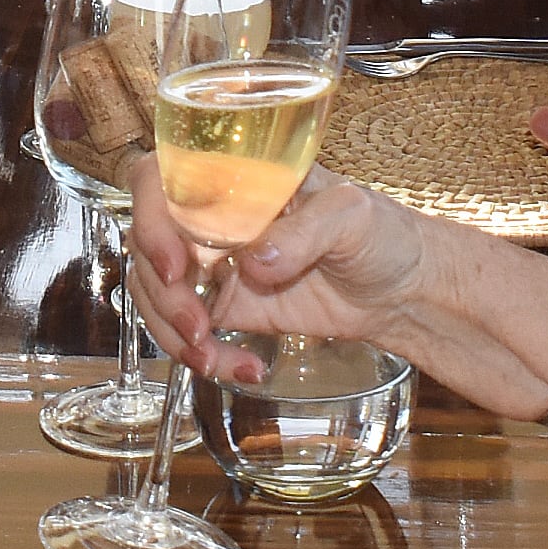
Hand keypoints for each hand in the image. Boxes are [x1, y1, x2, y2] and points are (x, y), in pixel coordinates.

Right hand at [122, 161, 442, 385]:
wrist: (401, 288)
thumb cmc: (380, 232)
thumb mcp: (352, 216)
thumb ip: (306, 230)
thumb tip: (256, 258)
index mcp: (234, 178)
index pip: (161, 180)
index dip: (151, 219)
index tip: (174, 263)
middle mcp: (213, 218)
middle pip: (146, 245)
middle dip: (160, 293)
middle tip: (197, 326)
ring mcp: (215, 264)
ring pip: (155, 293)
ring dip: (171, 331)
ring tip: (211, 357)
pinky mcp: (227, 307)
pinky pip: (189, 332)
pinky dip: (203, 355)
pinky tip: (243, 369)